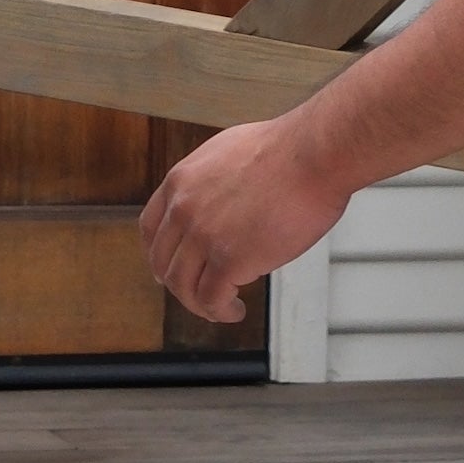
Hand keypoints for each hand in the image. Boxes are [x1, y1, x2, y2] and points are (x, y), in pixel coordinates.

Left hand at [141, 113, 350, 324]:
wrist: (313, 154)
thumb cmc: (288, 150)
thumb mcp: (227, 153)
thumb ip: (210, 181)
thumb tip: (218, 199)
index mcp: (180, 181)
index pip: (150, 228)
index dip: (158, 254)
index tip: (167, 268)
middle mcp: (183, 209)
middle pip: (163, 262)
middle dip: (180, 284)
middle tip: (198, 295)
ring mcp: (203, 236)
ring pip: (183, 286)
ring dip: (200, 304)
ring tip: (222, 308)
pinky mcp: (229, 260)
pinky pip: (211, 300)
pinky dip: (221, 312)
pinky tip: (235, 310)